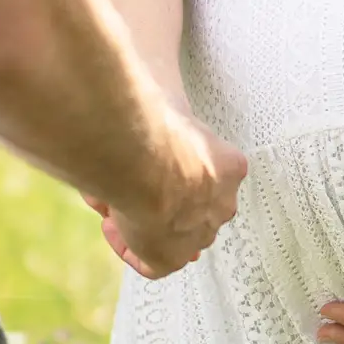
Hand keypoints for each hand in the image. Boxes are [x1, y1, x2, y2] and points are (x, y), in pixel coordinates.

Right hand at [92, 115, 245, 278]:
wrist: (144, 158)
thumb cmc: (152, 125)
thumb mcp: (167, 103)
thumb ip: (163, 105)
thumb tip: (149, 81)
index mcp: (230, 166)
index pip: (211, 178)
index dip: (179, 177)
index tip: (152, 168)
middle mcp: (221, 204)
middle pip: (193, 209)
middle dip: (161, 201)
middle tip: (131, 188)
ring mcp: (198, 234)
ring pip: (171, 233)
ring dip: (142, 221)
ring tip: (115, 202)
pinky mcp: (171, 258)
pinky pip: (151, 263)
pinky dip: (127, 246)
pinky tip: (113, 224)